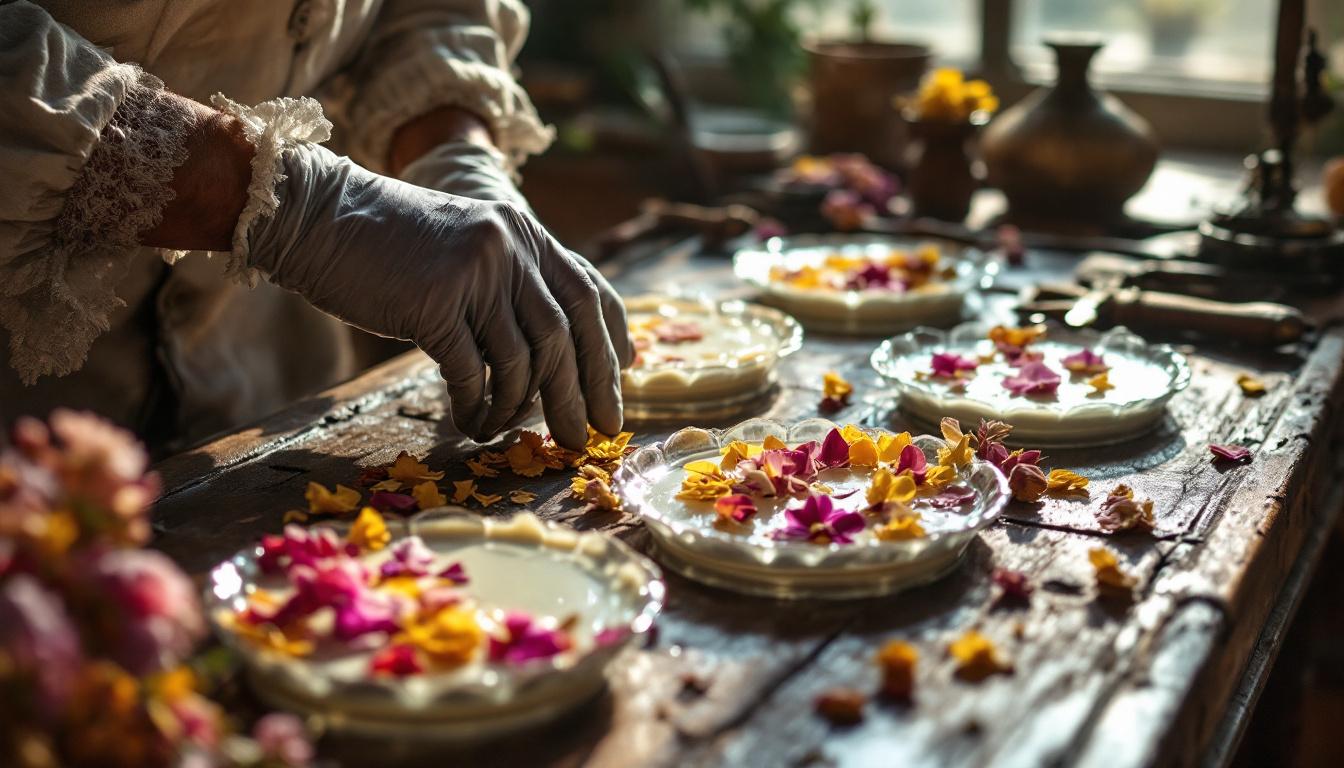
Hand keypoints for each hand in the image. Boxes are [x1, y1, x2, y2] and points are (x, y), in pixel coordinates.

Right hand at [246, 142, 630, 448]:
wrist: (320, 217)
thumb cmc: (390, 246)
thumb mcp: (467, 248)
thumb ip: (510, 284)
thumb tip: (551, 351)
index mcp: (525, 233)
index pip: (589, 292)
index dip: (611, 340)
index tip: (621, 380)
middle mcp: (510, 247)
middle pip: (566, 335)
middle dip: (582, 393)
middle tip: (586, 438)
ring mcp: (475, 273)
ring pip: (522, 360)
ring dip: (519, 409)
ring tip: (506, 432)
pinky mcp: (436, 303)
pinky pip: (472, 373)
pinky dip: (475, 406)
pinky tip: (470, 423)